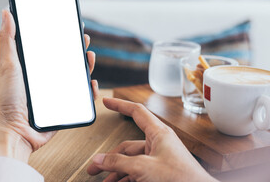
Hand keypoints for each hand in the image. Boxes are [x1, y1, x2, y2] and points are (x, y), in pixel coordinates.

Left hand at [0, 10, 98, 162]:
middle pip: (66, 60)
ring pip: (76, 77)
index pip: (50, 47)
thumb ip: (8, 40)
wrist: (14, 131)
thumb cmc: (7, 100)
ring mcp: (56, 93)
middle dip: (77, 48)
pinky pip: (81, 98)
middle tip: (83, 38)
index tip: (70, 24)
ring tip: (89, 56)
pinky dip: (89, 91)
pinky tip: (92, 84)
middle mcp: (46, 79)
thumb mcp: (8, 65)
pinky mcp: (64, 107)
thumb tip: (6, 12)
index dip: (61, 36)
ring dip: (86, 66)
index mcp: (33, 68)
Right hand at [87, 98, 216, 181]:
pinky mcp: (159, 172)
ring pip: (131, 161)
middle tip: (95, 166)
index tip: (107, 102)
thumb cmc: (182, 179)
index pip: (136, 111)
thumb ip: (119, 162)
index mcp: (158, 133)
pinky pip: (137, 171)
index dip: (120, 105)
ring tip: (104, 179)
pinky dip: (126, 177)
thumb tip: (100, 159)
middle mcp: (158, 144)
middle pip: (127, 145)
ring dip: (116, 170)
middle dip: (110, 157)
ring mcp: (158, 158)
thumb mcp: (144, 167)